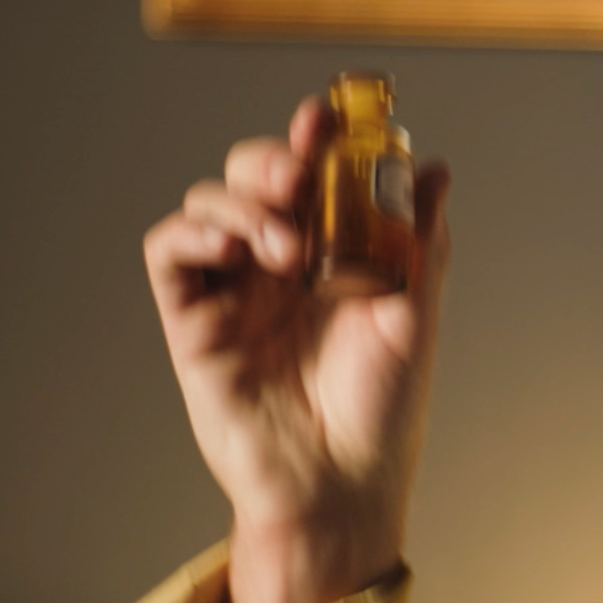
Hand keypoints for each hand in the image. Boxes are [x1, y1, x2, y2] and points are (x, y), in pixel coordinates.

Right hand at [143, 96, 452, 602]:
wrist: (342, 482)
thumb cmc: (382, 408)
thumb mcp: (415, 312)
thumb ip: (418, 239)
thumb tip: (432, 168)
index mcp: (332, 250)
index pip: (313, 174)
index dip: (314, 138)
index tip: (325, 120)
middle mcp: (278, 262)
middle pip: (253, 176)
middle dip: (271, 161)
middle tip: (300, 178)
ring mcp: (233, 289)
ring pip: (210, 204)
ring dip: (243, 204)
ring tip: (287, 249)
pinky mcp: (192, 321)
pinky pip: (170, 254)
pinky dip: (192, 234)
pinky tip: (232, 250)